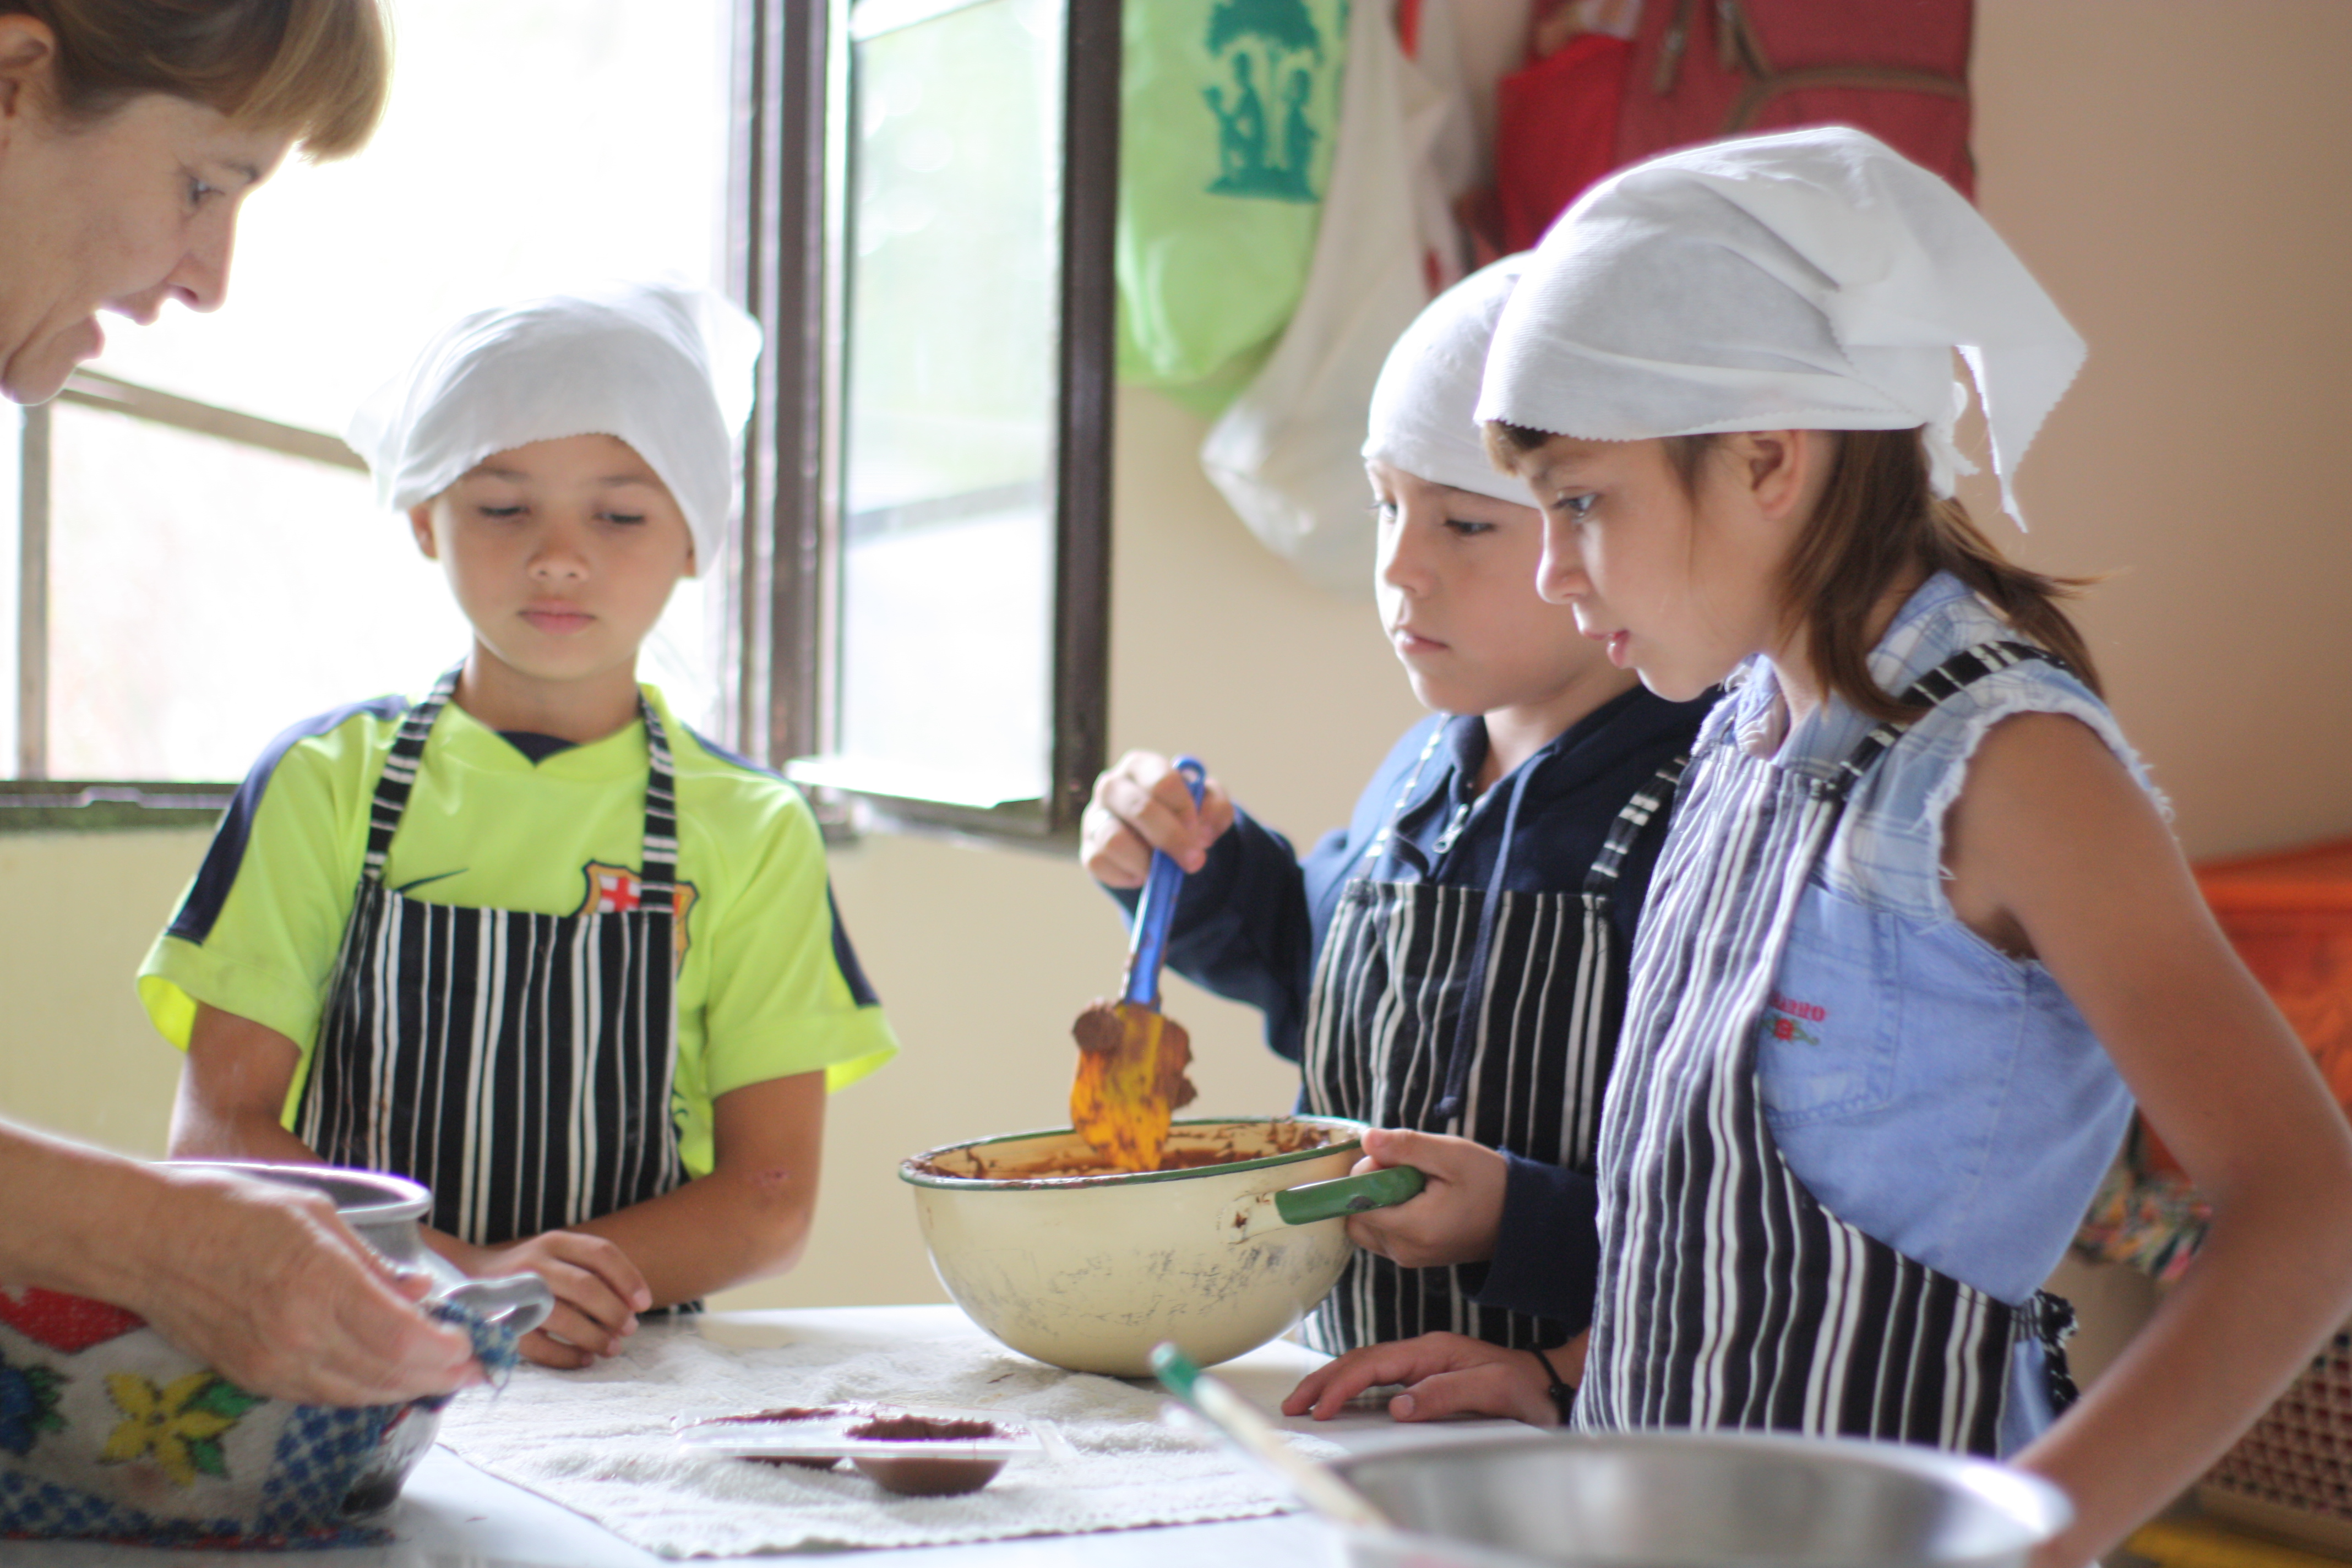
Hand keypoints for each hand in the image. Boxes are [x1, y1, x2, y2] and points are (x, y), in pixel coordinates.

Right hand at [126, 1164, 481, 1405]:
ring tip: (441, 1375)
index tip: (475, 1344)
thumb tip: (420, 1289)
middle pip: (388, 1374)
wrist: (146, 1240)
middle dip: (440, 1375)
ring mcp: (271, 1362)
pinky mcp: (251, 1376)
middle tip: (474, 1366)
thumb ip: (371, 1262)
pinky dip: (363, 1391)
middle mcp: (297, 1333)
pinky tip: (386, 1377)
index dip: (447, 1350)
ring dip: (406, 1388)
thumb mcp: (318, 1215)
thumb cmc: (232, 1210)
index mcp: (319, 1283)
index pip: (401, 1338)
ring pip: (358, 1393)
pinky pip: (322, 1396)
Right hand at [439, 1229, 651, 1368]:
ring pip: (563, 1317)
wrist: (467, 1278)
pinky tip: (584, 1360)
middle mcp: (534, 1262)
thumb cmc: (530, 1273)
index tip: (643, 1303)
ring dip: (594, 1337)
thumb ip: (591, 1272)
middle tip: (629, 1329)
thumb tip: (632, 1307)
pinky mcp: (499, 1322)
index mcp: (555, 1242)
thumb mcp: (558, 1257)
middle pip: (586, 1286)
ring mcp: (514, 1292)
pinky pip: (539, 1345)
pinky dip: (566, 1356)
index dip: (628, 1278)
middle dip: (614, 1312)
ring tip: (612, 1349)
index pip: (601, 1253)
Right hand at [1079, 751, 1235, 886]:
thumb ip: (1215, 809)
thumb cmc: (1181, 811)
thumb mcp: (1207, 803)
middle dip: (1171, 839)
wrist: (1157, 835)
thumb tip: (1201, 833)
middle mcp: (1112, 785)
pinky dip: (1128, 876)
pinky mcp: (1088, 848)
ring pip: (1114, 840)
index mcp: (1141, 766)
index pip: (1162, 782)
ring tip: (1164, 870)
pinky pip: (1101, 865)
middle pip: (1139, 809)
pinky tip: (1144, 873)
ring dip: (1147, 862)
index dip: (1185, 810)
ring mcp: (1096, 817)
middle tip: (1194, 861)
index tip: (1199, 832)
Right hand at [1282, 1330, 1577, 1426]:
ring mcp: (1421, 1362)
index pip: (1373, 1364)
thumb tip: (1397, 1406)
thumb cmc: (1524, 1387)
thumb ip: (1445, 1395)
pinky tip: (1339, 1398)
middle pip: (1360, 1360)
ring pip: (1365, 1366)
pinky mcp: (1424, 1375)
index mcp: (1431, 1350)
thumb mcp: (1491, 1390)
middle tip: (1293, 1404)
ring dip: (1331, 1382)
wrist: (1548, 1383)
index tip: (1321, 1408)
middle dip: (1323, 1380)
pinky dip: (1350, 1386)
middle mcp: (1421, 1352)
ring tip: (1305, 1401)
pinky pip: (1377, 1377)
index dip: (1342, 1385)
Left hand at [1342, 1127, 1507, 1266]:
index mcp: (1413, 1229)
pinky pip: (1381, 1233)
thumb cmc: (1490, 1184)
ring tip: (1415, 1184)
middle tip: (1407, 1170)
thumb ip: (1406, 1147)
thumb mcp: (1451, 1155)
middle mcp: (1404, 1251)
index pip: (1357, 1201)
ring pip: (1365, 1225)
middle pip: (1356, 1215)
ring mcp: (1407, 1257)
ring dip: (1378, 1200)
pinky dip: (1388, 1212)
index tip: (1397, 1160)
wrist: (1519, 1220)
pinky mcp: (1412, 1257)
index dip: (1368, 1173)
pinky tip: (1416, 1198)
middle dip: (1370, 1187)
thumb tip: (1366, 1140)